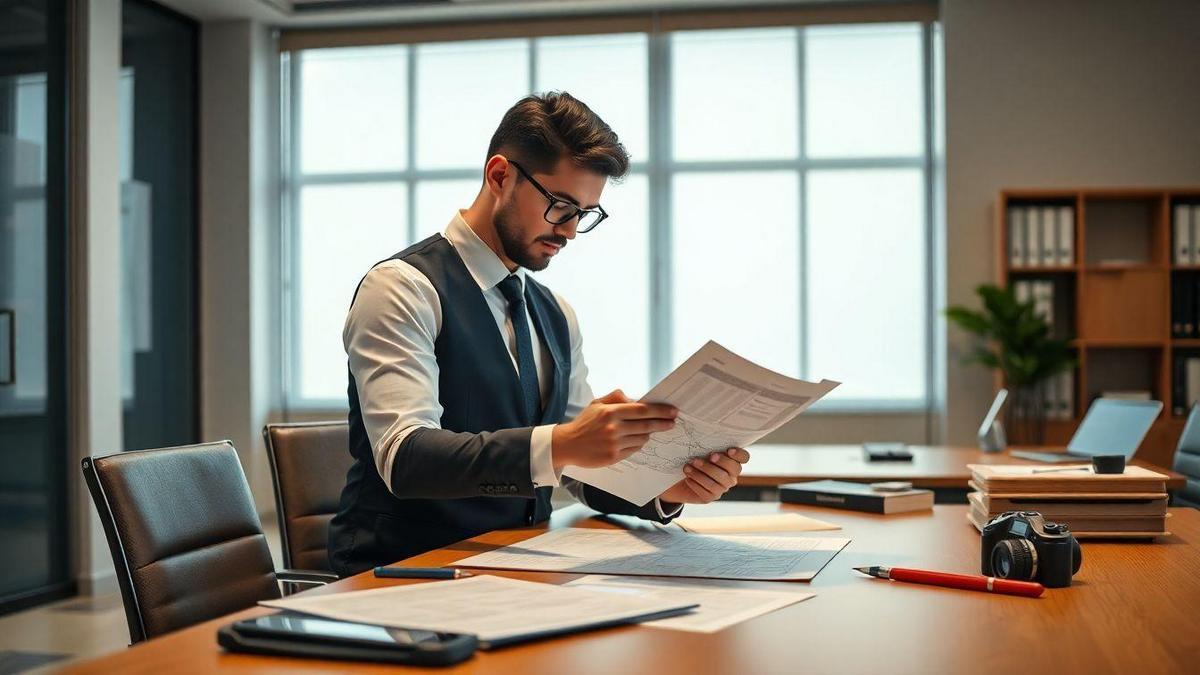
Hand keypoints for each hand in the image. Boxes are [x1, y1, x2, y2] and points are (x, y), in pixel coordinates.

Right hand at [552, 390, 677, 469]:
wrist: (567, 445)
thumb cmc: (584, 423)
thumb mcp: (596, 404)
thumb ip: (615, 398)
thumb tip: (633, 398)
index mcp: (611, 412)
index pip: (642, 410)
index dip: (660, 411)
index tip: (672, 411)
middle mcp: (614, 428)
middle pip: (647, 425)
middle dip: (662, 423)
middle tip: (672, 423)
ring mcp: (614, 444)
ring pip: (642, 439)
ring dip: (648, 434)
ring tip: (647, 431)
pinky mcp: (614, 457)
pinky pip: (634, 450)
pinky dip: (638, 444)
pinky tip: (635, 440)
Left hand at [658, 447, 750, 504]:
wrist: (679, 478)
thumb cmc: (693, 459)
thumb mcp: (700, 450)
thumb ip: (708, 445)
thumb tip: (705, 434)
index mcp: (731, 461)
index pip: (744, 457)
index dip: (739, 455)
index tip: (729, 450)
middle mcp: (730, 476)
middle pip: (733, 469)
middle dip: (721, 462)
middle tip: (709, 456)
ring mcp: (721, 488)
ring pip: (717, 482)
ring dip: (702, 473)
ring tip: (688, 466)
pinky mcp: (710, 497)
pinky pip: (706, 492)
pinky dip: (696, 484)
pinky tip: (687, 478)